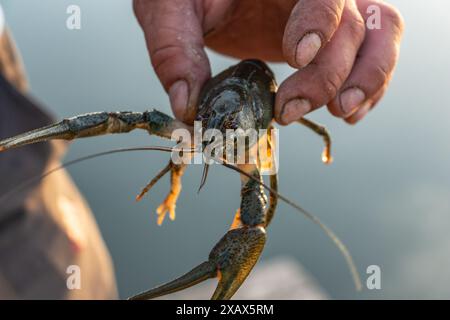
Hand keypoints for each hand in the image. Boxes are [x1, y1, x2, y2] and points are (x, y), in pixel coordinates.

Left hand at [134, 0, 403, 124]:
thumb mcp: (169, 8)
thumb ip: (174, 48)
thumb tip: (188, 107)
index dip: (320, 22)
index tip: (295, 57)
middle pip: (352, 25)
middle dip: (326, 76)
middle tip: (288, 110)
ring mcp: (332, 11)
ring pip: (381, 35)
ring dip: (367, 79)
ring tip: (341, 113)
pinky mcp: (333, 36)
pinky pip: (375, 51)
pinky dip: (372, 85)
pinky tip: (348, 113)